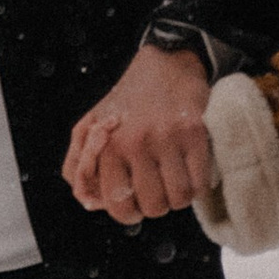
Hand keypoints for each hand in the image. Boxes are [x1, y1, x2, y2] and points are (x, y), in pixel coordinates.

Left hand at [63, 43, 215, 224]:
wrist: (165, 65)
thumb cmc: (126, 102)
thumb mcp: (89, 128)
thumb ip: (79, 166)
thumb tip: (88, 202)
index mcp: (108, 146)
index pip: (118, 204)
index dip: (130, 213)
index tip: (136, 205)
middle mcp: (135, 142)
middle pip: (152, 206)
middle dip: (156, 204)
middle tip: (156, 188)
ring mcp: (167, 138)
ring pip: (178, 199)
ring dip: (178, 197)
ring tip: (173, 180)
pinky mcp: (195, 134)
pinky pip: (199, 183)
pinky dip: (197, 186)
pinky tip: (189, 172)